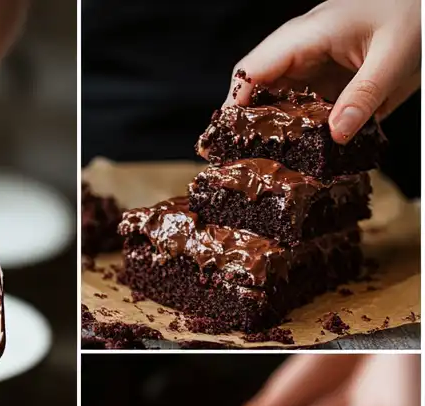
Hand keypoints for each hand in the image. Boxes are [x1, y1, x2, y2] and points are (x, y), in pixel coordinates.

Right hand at [227, 0, 421, 143]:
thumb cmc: (417, 12)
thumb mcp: (395, 56)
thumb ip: (364, 96)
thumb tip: (336, 135)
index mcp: (310, 35)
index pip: (253, 70)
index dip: (233, 106)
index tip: (226, 141)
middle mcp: (304, 50)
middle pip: (256, 89)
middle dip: (244, 125)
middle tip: (237, 162)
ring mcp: (315, 65)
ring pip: (275, 101)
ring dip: (270, 132)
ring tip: (263, 165)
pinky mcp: (329, 80)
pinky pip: (302, 109)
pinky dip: (297, 132)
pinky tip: (300, 154)